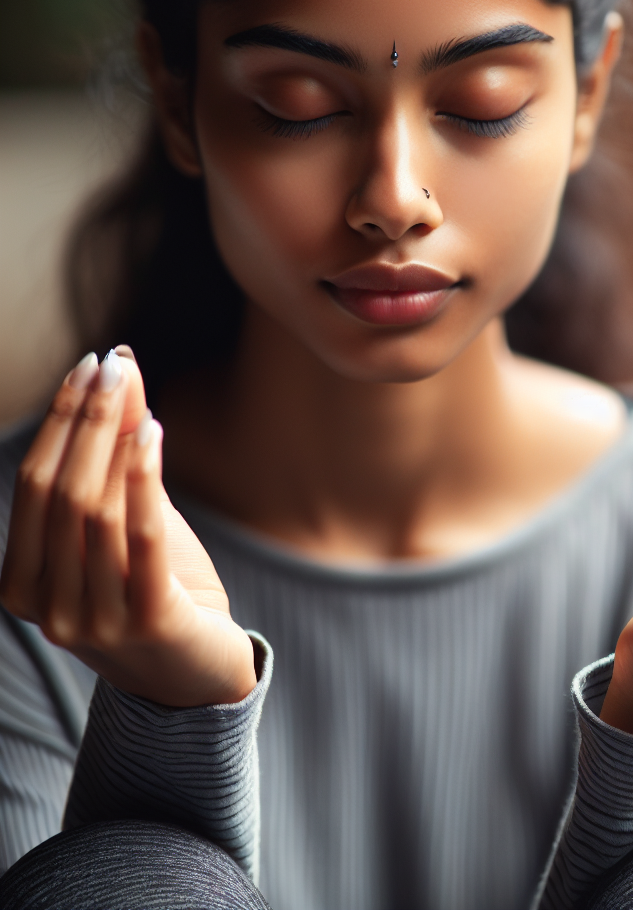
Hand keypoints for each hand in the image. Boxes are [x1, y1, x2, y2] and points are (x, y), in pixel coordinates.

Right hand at [0, 348, 256, 705]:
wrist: (199, 675)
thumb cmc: (160, 592)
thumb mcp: (132, 525)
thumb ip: (119, 460)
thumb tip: (121, 374)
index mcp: (23, 584)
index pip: (33, 486)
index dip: (58, 422)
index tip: (86, 367)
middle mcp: (47, 607)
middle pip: (60, 493)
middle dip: (83, 421)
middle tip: (108, 366)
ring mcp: (94, 620)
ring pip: (95, 512)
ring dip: (112, 440)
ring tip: (131, 389)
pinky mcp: (148, 622)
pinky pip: (141, 539)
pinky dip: (144, 479)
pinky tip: (155, 434)